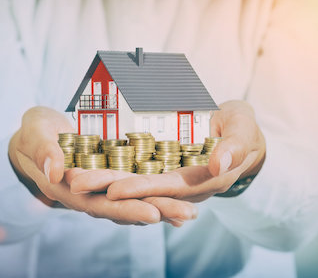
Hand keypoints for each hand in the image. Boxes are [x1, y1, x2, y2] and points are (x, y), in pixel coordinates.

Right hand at [8, 106, 197, 225]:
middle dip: (156, 211)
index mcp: (69, 188)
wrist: (41, 134)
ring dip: (162, 207)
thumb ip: (43, 149)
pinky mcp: (114, 176)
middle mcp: (89, 194)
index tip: (151, 213)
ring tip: (190, 211)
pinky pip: (137, 189)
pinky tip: (179, 199)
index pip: (99, 204)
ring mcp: (103, 187)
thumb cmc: (35, 132)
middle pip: (125, 207)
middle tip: (186, 214)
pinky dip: (157, 195)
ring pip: (134, 200)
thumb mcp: (34, 133)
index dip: (125, 210)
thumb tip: (56, 170)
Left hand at [72, 100, 265, 202]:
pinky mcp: (157, 165)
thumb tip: (220, 165)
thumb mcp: (244, 129)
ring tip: (72, 176)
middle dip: (108, 188)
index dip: (142, 190)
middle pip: (141, 190)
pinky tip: (86, 166)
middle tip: (75, 182)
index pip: (167, 188)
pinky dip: (109, 169)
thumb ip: (236, 146)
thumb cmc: (242, 128)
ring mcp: (166, 176)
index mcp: (202, 180)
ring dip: (102, 182)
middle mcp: (179, 185)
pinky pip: (132, 169)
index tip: (114, 189)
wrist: (234, 130)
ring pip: (131, 181)